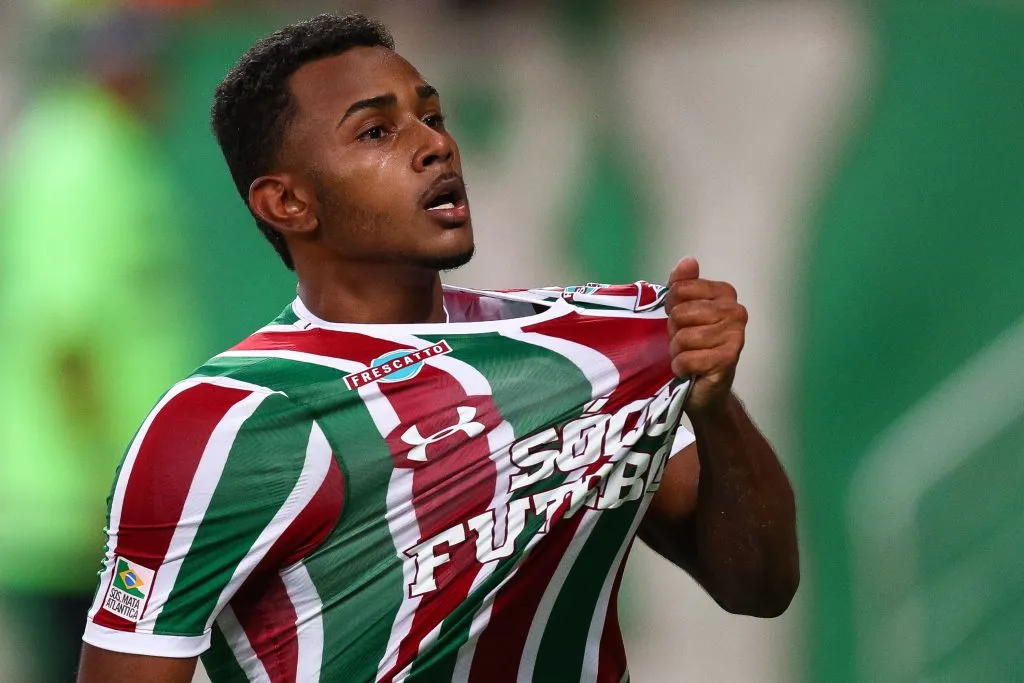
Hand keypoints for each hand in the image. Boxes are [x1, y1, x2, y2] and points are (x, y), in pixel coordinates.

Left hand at [665, 257, 746, 413]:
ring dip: (677, 351)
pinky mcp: (729, 359)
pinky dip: (680, 367)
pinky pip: (687, 358)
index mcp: (725, 293)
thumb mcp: (682, 310)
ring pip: (683, 337)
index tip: (680, 321)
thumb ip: (682, 284)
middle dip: (674, 332)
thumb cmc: (692, 346)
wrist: (705, 388)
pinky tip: (690, 370)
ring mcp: (735, 335)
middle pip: (680, 313)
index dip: (671, 308)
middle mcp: (736, 311)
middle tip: (684, 343)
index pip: (680, 289)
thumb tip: (688, 261)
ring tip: (687, 356)